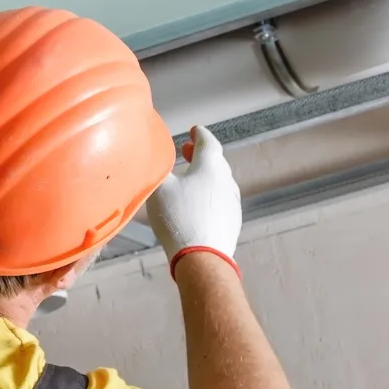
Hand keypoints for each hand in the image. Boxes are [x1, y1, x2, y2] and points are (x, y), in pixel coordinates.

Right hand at [148, 123, 242, 271]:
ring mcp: (232, 203)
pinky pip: (221, 200)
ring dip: (206, 175)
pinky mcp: (232, 222)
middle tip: (187, 151)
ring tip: (191, 178)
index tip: (194, 130)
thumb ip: (159, 169)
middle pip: (216, 162)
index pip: (209, 143)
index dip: (200, 134)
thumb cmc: (178, 217)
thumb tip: (156, 158)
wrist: (202, 258)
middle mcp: (226, 182)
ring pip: (220, 182)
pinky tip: (198, 203)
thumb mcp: (159, 188)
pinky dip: (210, 194)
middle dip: (201, 154)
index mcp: (210, 168)